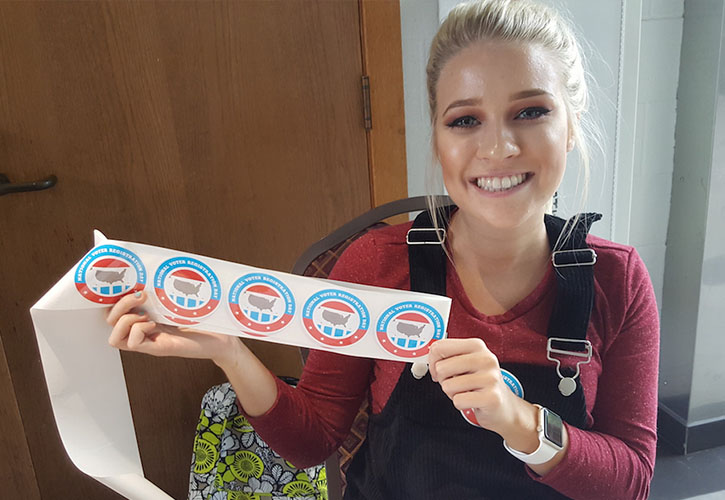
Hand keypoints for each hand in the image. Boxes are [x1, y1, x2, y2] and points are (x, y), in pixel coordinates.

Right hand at [106, 290, 242, 366]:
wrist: (223, 338)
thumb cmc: (204, 318)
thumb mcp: (181, 297)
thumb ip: (168, 286)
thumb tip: (159, 262)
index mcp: (145, 315)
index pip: (114, 309)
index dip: (110, 297)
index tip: (121, 283)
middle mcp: (143, 330)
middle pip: (108, 321)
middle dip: (118, 305)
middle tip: (141, 296)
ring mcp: (150, 341)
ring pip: (114, 338)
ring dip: (125, 321)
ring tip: (145, 314)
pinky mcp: (159, 348)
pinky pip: (133, 344)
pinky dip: (139, 332)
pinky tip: (154, 325)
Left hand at [428, 338, 536, 442]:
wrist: (504, 406)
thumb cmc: (479, 383)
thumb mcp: (465, 362)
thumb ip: (447, 355)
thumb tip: (429, 355)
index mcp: (476, 345)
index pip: (439, 347)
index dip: (433, 362)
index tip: (439, 370)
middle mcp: (486, 359)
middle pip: (441, 367)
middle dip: (443, 380)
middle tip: (456, 383)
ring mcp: (491, 378)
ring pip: (448, 386)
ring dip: (452, 393)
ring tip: (467, 392)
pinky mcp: (492, 397)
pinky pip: (458, 401)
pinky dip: (460, 404)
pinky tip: (472, 401)